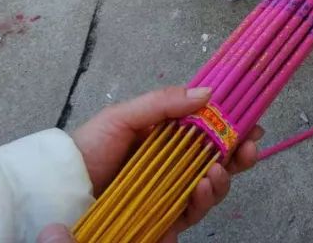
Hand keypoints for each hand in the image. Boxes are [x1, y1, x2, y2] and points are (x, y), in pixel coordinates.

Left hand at [68, 86, 261, 239]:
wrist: (59, 191)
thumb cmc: (87, 149)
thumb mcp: (122, 117)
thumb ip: (163, 103)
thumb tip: (208, 92)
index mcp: (168, 138)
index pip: (211, 131)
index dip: (235, 127)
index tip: (253, 123)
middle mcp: (174, 165)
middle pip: (220, 160)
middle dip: (240, 154)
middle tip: (249, 148)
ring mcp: (171, 193)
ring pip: (212, 187)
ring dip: (223, 177)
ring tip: (217, 170)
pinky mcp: (164, 220)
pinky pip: (193, 212)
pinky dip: (204, 200)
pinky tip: (202, 188)